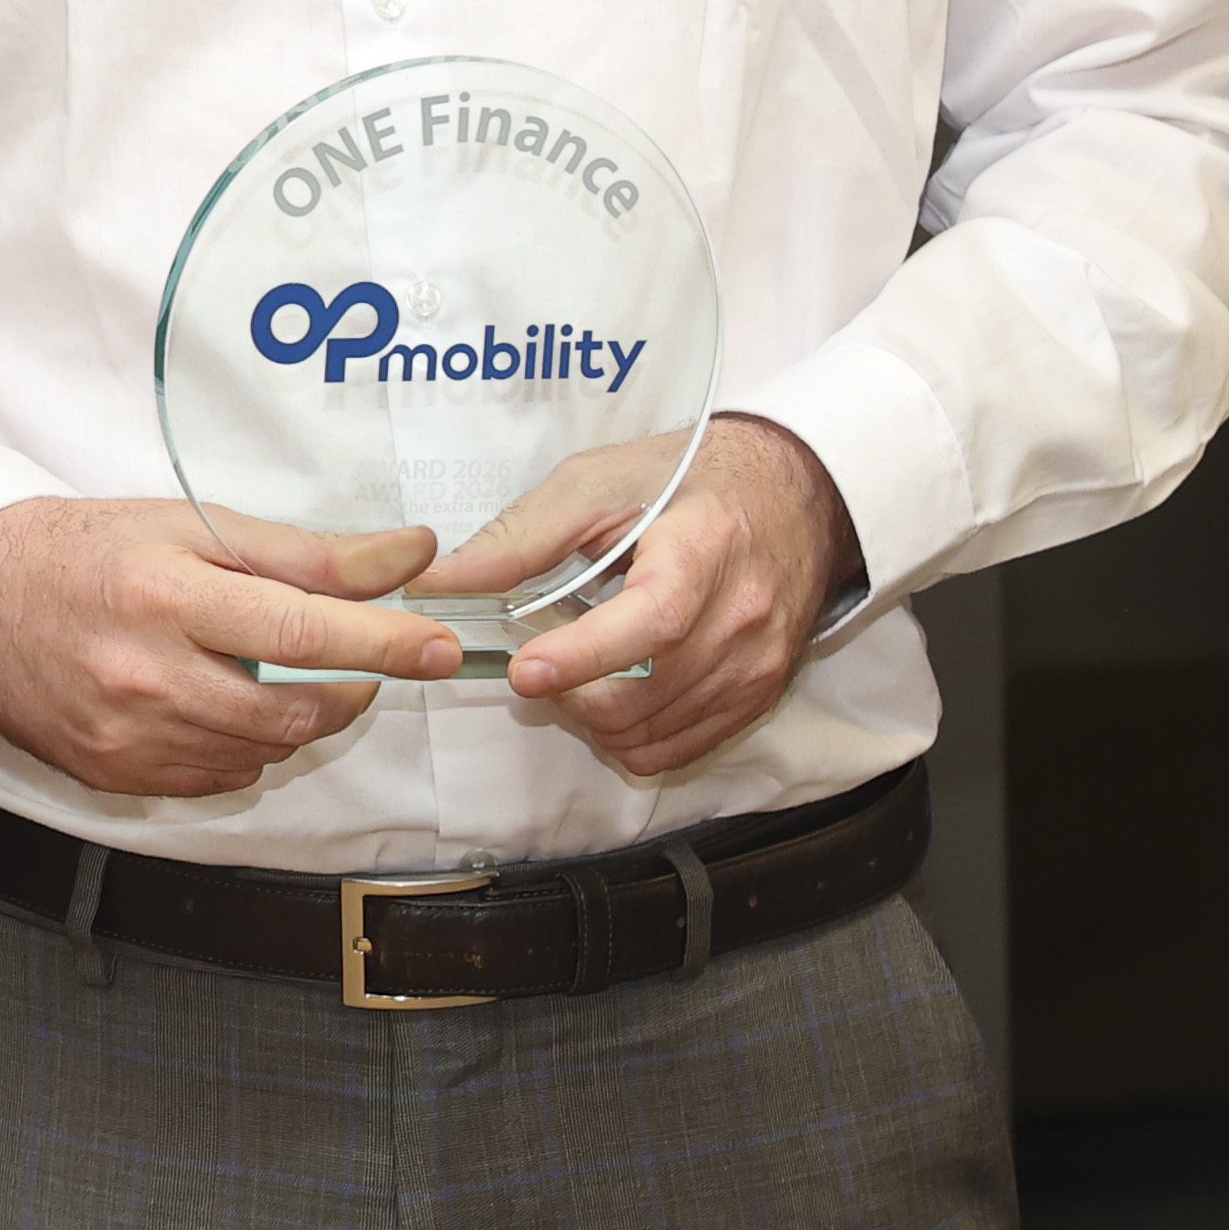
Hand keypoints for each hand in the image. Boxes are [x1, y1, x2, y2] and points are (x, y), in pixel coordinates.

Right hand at [0, 498, 463, 796]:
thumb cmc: (84, 549)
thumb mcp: (188, 527)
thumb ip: (303, 551)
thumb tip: (410, 554)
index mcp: (164, 598)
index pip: (299, 631)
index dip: (383, 643)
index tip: (441, 646)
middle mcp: (142, 676)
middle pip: (291, 711)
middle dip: (348, 689)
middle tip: (361, 660)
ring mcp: (125, 737)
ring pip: (260, 753)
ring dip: (295, 719)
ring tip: (275, 674)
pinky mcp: (112, 775)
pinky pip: (216, 777)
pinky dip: (242, 748)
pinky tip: (219, 705)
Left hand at [495, 416, 853, 775]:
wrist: (791, 494)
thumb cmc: (686, 479)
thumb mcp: (596, 483)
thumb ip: (519, 536)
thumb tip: (437, 583)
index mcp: (704, 550)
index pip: (650, 622)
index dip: (583, 656)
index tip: (526, 671)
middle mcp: (741, 619)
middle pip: (641, 694)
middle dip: (567, 691)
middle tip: (537, 658)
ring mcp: (755, 665)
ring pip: (649, 733)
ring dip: (591, 716)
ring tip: (576, 668)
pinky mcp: (758, 696)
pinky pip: (677, 750)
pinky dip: (628, 737)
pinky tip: (612, 692)